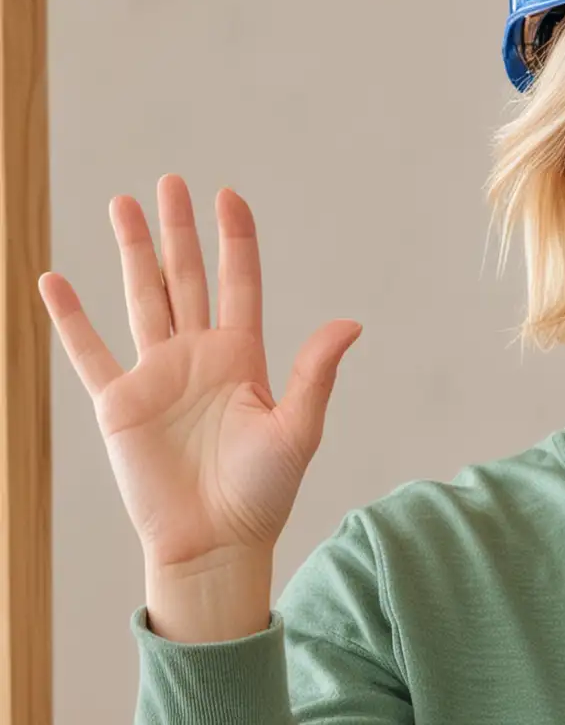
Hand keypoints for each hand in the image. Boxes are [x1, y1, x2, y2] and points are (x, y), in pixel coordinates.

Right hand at [38, 174, 362, 569]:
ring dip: (132, 252)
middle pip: (187, 278)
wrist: (215, 543)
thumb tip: (350, 322)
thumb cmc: (263, 494)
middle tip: (169, 181)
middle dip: (179, 230)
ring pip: (141, 298)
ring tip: (122, 204)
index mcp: (244, 359)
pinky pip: (89, 351)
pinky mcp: (119, 403)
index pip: (239, 284)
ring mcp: (156, 376)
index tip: (228, 195)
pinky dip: (70, 318)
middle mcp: (198, 358)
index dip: (234, 240)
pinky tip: (55, 280)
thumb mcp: (298, 428)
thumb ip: (316, 373)